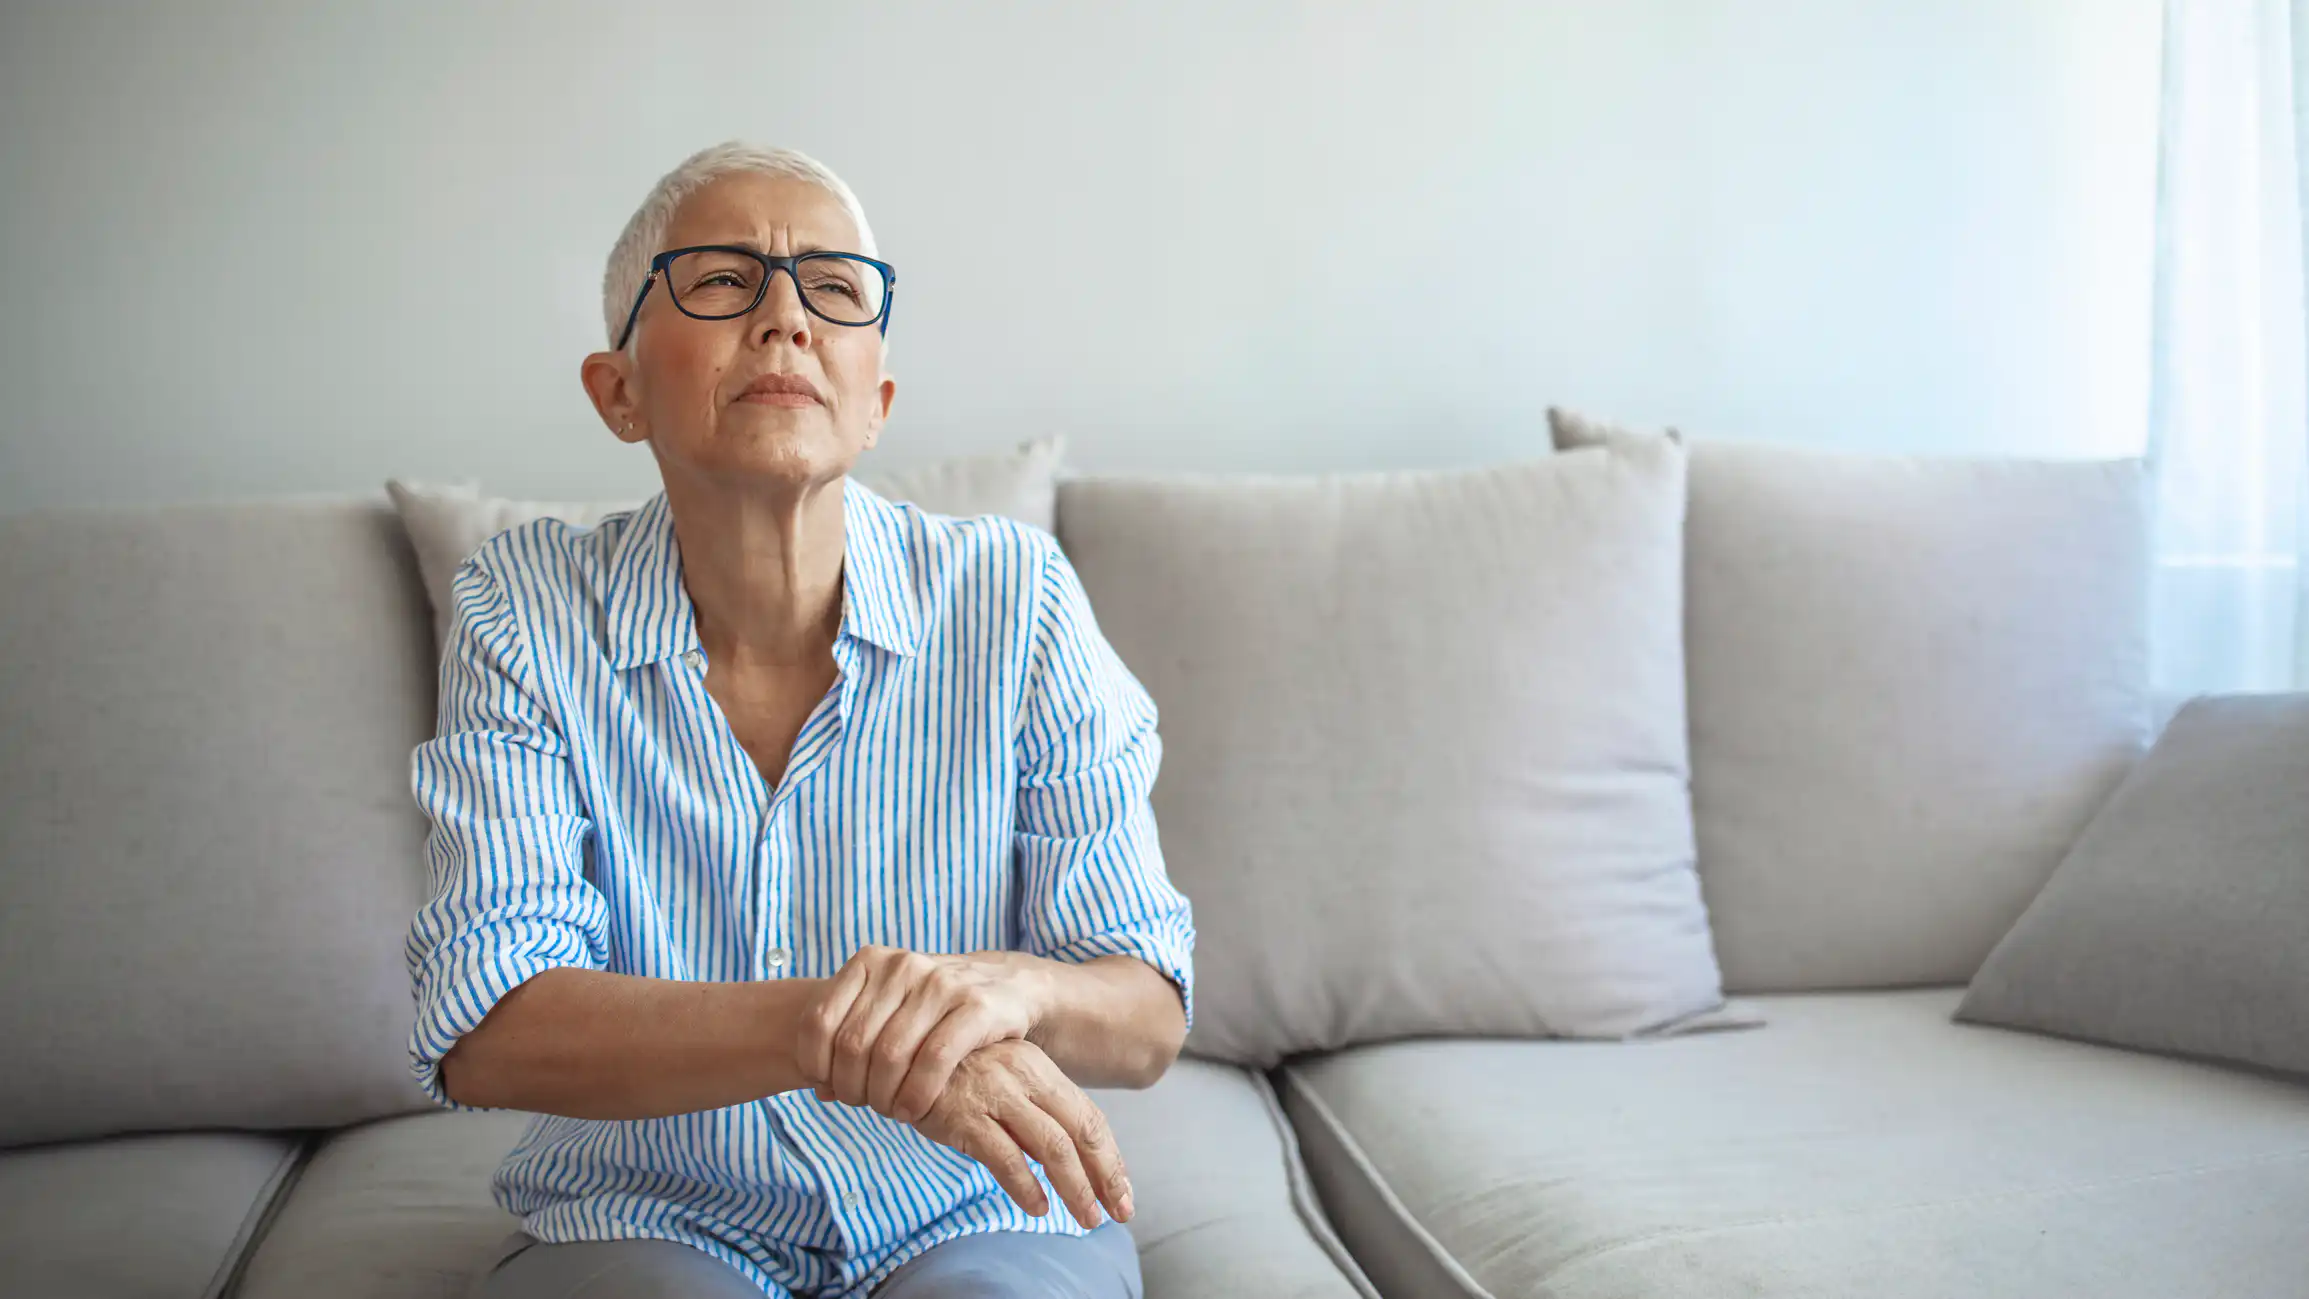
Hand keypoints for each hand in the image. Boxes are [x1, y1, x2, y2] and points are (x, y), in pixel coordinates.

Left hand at [798, 946, 1050, 1122]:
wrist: (1007, 985)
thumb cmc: (934, 1008)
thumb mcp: (889, 1011)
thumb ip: (852, 1043)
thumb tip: (820, 1091)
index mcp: (870, 960)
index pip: (819, 1021)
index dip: (816, 1065)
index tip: (830, 1087)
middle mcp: (902, 965)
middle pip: (852, 1044)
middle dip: (854, 1088)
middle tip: (867, 1106)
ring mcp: (941, 983)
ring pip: (890, 1056)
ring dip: (885, 1097)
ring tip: (892, 1111)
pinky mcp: (976, 1006)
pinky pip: (934, 1060)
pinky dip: (918, 1095)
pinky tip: (915, 1110)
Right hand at [911, 1040, 1132, 1228]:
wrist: (897, 1052)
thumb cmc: (951, 1073)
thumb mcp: (1000, 1082)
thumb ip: (1032, 1113)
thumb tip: (1065, 1160)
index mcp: (1038, 1068)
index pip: (1088, 1117)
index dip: (1110, 1158)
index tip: (1121, 1192)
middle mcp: (1023, 1076)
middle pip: (1080, 1132)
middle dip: (1104, 1176)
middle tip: (1117, 1212)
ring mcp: (995, 1094)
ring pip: (1051, 1147)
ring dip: (1074, 1188)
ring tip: (1085, 1217)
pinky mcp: (964, 1115)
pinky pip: (1005, 1158)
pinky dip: (1026, 1186)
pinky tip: (1037, 1206)